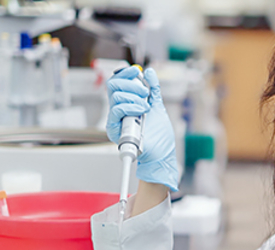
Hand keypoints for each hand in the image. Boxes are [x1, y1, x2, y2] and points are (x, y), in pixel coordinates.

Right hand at [106, 67, 178, 191]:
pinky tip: (141, 112)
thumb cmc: (159, 134)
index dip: (125, 73)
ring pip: (116, 96)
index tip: (137, 71)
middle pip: (113, 85)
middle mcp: (119, 109)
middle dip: (132, 84)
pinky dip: (130, 107)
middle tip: (145, 94)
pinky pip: (116, 110)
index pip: (118, 81)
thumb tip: (149, 72)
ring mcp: (116, 119)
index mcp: (127, 102)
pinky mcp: (115, 129)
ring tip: (146, 108)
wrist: (161, 153)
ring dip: (134, 98)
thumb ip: (153, 89)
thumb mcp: (158, 106)